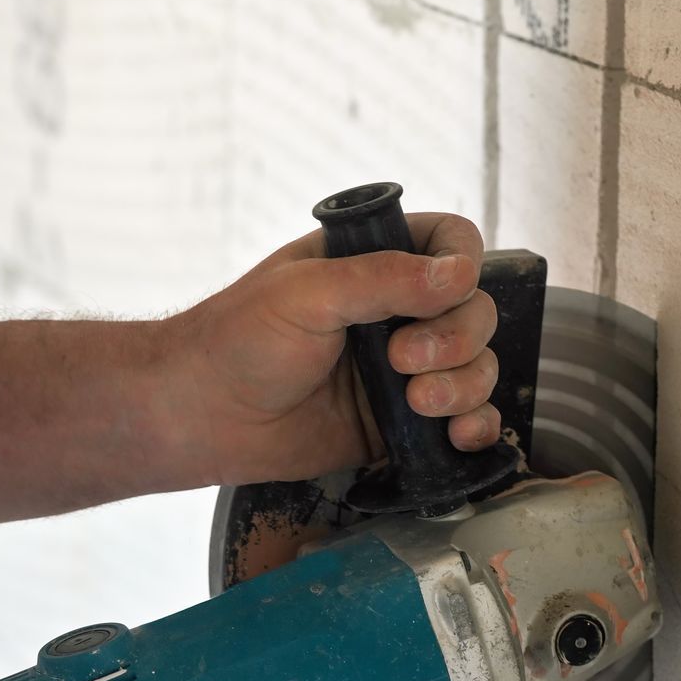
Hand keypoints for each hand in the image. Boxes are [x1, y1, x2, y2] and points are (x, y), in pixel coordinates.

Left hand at [180, 213, 502, 484]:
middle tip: (402, 361)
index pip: (452, 244)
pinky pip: (463, 420)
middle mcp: (398, 312)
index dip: (464, 266)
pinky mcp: (402, 423)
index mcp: (374, 262)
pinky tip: (457, 436)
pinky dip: (474, 428)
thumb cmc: (238, 341)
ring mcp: (404, 370)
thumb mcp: (307, 292)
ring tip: (416, 403)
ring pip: (477, 368)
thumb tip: (460, 275)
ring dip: (464, 386)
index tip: (444, 293)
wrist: (203, 417)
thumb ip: (385, 279)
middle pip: (476, 313)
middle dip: (456, 340)